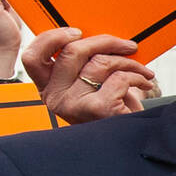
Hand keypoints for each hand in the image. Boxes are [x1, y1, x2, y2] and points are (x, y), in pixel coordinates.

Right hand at [22, 28, 156, 122]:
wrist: (127, 143)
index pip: (32, 57)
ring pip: (101, 62)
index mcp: (48, 88)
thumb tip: (96, 36)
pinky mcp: (96, 109)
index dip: (52, 37)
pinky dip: (137, 76)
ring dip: (128, 62)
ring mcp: (73, 105)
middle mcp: (55, 98)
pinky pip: (119, 77)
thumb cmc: (110, 112)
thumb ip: (81, 64)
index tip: (77, 32)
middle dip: (106, 42)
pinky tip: (143, 83)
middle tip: (127, 46)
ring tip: (140, 70)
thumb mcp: (89, 86)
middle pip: (72, 51)